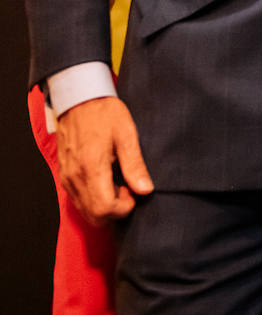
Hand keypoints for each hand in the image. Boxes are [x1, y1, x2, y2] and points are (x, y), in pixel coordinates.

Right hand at [56, 96, 153, 225]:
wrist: (79, 98)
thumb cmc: (104, 112)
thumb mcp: (126, 134)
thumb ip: (134, 164)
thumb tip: (145, 190)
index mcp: (92, 166)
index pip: (104, 208)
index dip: (123, 208)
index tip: (133, 192)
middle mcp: (75, 176)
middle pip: (93, 216)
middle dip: (114, 211)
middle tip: (127, 189)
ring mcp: (67, 177)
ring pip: (84, 210)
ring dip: (103, 206)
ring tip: (117, 183)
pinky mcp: (64, 175)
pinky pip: (77, 200)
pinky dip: (92, 200)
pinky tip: (105, 181)